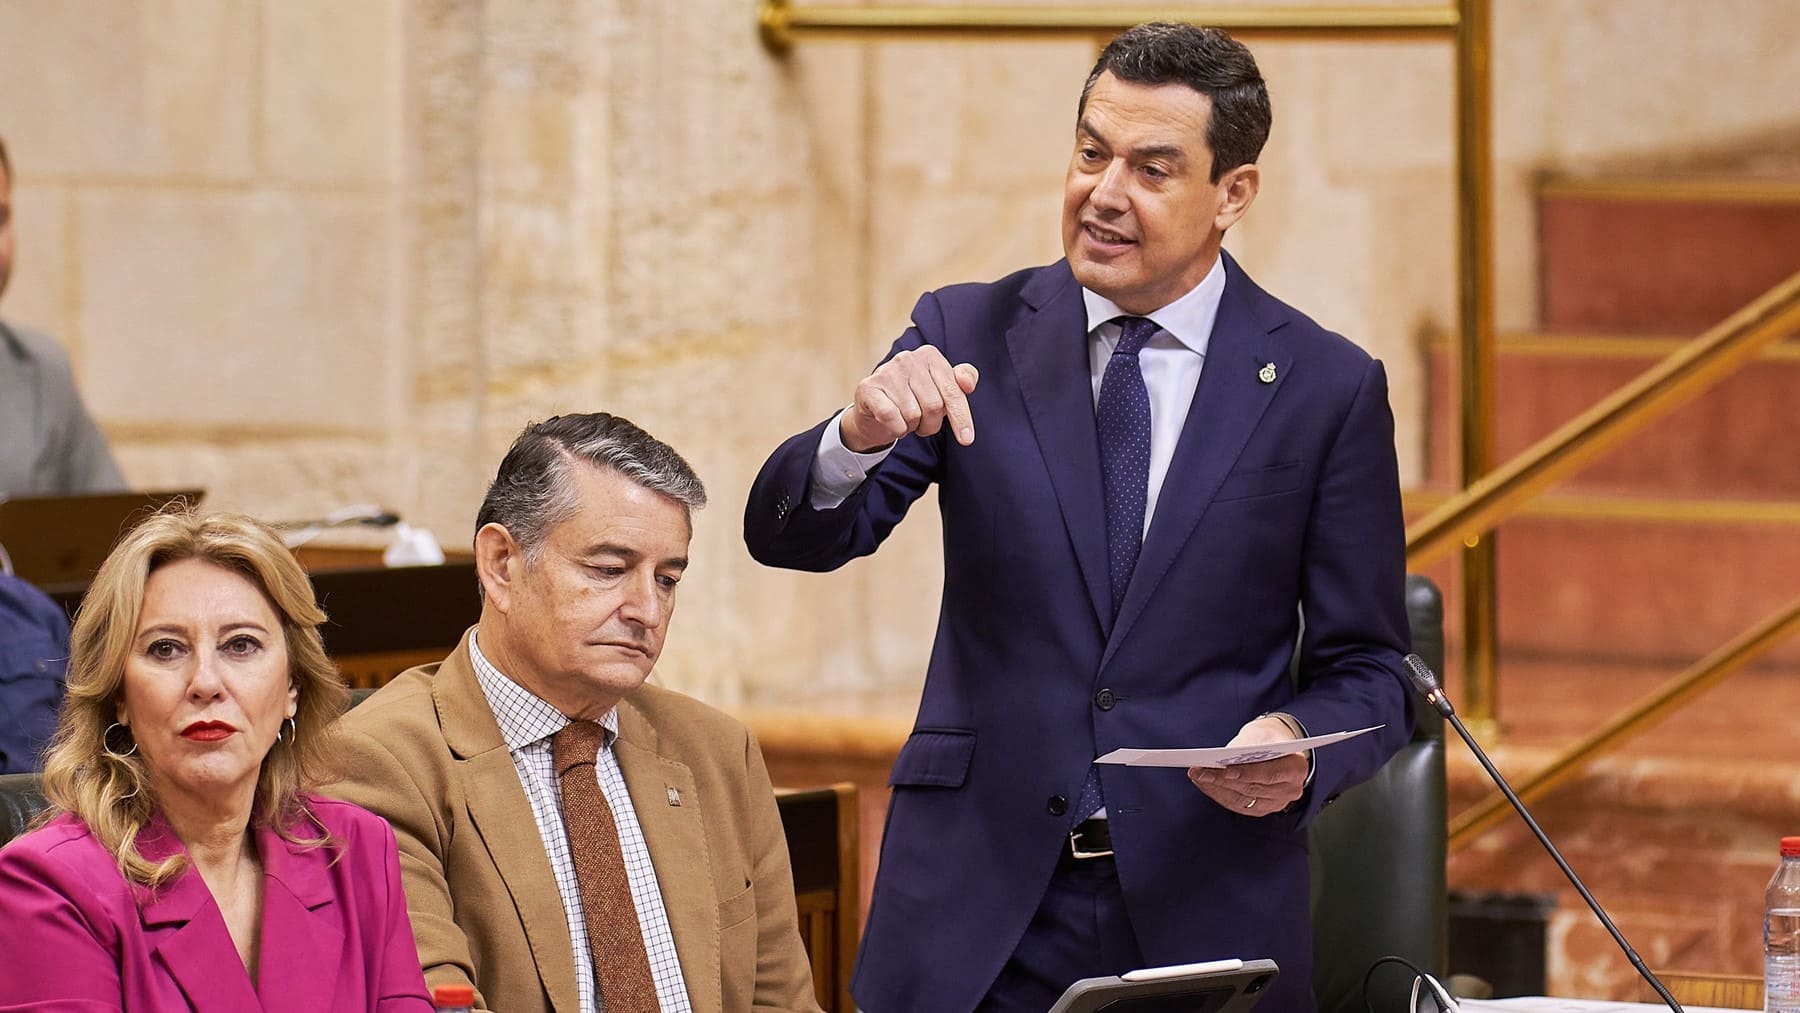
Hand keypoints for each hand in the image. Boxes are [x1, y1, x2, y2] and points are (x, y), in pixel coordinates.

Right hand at [840, 347, 979, 452]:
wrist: (875, 410)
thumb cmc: (914, 399)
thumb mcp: (942, 390)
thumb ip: (962, 382)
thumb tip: (967, 384)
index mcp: (930, 355)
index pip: (953, 391)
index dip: (961, 417)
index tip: (967, 439)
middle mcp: (908, 358)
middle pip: (934, 406)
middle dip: (931, 424)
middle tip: (921, 423)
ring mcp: (886, 371)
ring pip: (913, 414)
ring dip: (912, 426)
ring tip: (905, 419)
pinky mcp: (868, 387)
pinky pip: (891, 417)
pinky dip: (896, 428)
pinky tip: (893, 424)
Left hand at [1187, 714, 1308, 816]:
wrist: (1276, 746)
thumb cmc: (1267, 737)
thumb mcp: (1261, 734)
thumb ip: (1247, 747)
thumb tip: (1224, 758)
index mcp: (1296, 768)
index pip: (1269, 774)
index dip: (1246, 773)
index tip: (1225, 770)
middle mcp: (1291, 790)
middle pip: (1252, 788)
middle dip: (1222, 780)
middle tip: (1199, 771)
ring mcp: (1278, 802)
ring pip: (1242, 799)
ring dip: (1216, 788)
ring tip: (1197, 776)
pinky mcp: (1263, 808)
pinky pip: (1238, 805)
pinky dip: (1219, 794)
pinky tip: (1205, 784)